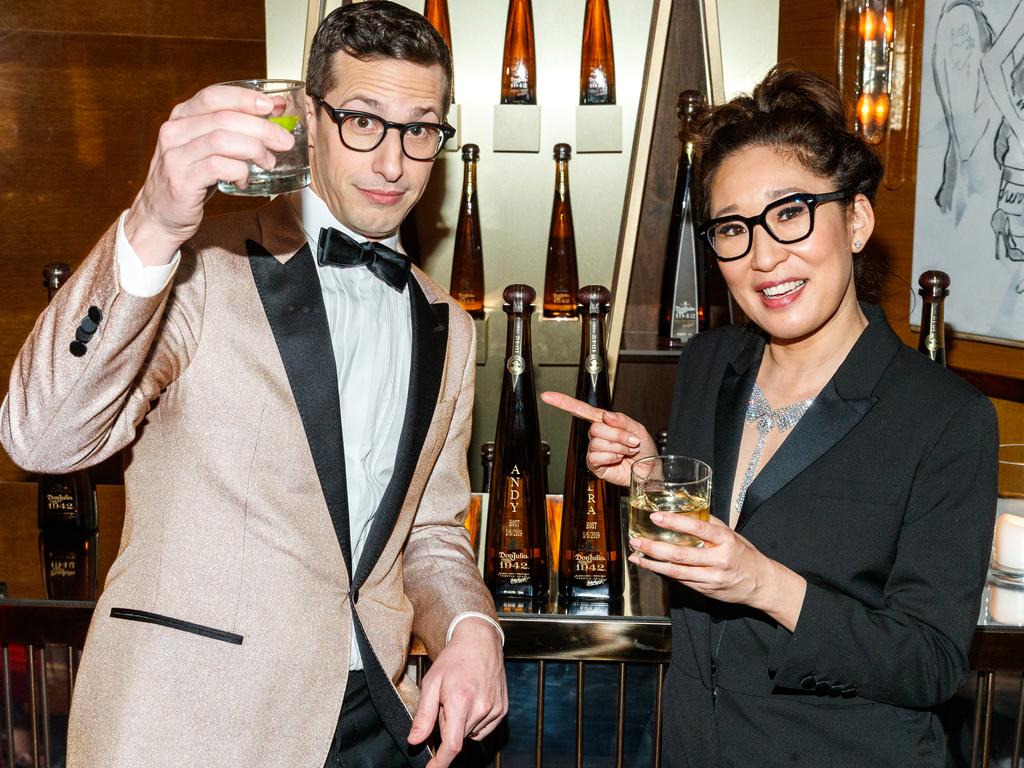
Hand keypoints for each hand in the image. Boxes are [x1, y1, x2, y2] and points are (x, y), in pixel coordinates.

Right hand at [124, 84, 295, 264]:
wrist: (161, 215)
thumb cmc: (192, 179)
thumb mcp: (208, 148)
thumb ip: (234, 130)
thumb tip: (273, 109)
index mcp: (181, 117)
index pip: (213, 96)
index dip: (245, 98)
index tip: (272, 105)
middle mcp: (174, 132)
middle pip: (224, 118)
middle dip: (261, 127)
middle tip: (284, 140)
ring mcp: (175, 155)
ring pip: (222, 140)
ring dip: (254, 149)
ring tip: (267, 162)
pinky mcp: (181, 180)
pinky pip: (218, 167)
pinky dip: (239, 171)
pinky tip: (245, 179)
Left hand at [408, 618, 506, 766]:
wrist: (480, 642)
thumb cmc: (454, 660)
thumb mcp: (431, 683)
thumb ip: (423, 715)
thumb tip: (414, 740)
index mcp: (461, 701)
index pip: (452, 745)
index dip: (440, 763)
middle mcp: (482, 708)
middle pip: (458, 737)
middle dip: (446, 727)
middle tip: (445, 703)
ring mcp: (494, 710)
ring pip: (470, 733)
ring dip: (461, 724)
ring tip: (460, 697)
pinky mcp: (502, 709)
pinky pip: (483, 728)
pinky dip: (474, 721)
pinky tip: (472, 701)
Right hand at [540, 391, 657, 487]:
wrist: (648, 470)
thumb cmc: (644, 450)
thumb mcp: (638, 428)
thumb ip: (622, 420)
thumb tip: (607, 415)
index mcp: (605, 422)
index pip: (581, 410)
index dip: (564, 402)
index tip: (547, 396)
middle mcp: (598, 435)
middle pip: (595, 428)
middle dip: (617, 435)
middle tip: (630, 441)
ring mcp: (595, 449)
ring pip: (597, 443)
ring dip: (617, 447)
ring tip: (626, 451)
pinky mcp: (594, 464)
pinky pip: (596, 457)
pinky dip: (611, 457)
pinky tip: (617, 459)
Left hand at [628, 513, 805, 630]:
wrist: (761, 584)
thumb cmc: (745, 555)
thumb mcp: (732, 534)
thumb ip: (710, 523)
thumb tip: (687, 508)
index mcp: (726, 541)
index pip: (698, 528)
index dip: (675, 522)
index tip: (656, 516)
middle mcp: (718, 560)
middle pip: (681, 554)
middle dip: (654, 548)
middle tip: (636, 541)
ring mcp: (711, 578)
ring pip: (677, 572)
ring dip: (653, 564)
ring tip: (636, 557)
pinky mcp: (706, 590)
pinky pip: (681, 581)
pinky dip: (664, 573)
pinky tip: (651, 567)